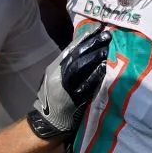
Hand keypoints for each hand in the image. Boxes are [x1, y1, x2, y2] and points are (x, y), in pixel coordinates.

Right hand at [27, 23, 110, 140]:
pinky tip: (103, 70)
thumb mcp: (55, 80)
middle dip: (92, 43)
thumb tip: (86, 52)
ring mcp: (63, 86)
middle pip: (76, 55)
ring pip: (79, 67)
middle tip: (106, 35)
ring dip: (93, 57)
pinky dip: (93, 77)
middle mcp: (56, 74)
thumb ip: (68, 68)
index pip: (71, 48)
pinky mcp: (71, 100)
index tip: (98, 28)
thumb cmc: (53, 102)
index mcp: (54, 68)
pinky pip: (84, 86)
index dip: (85, 37)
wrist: (45, 124)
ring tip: (106, 49)